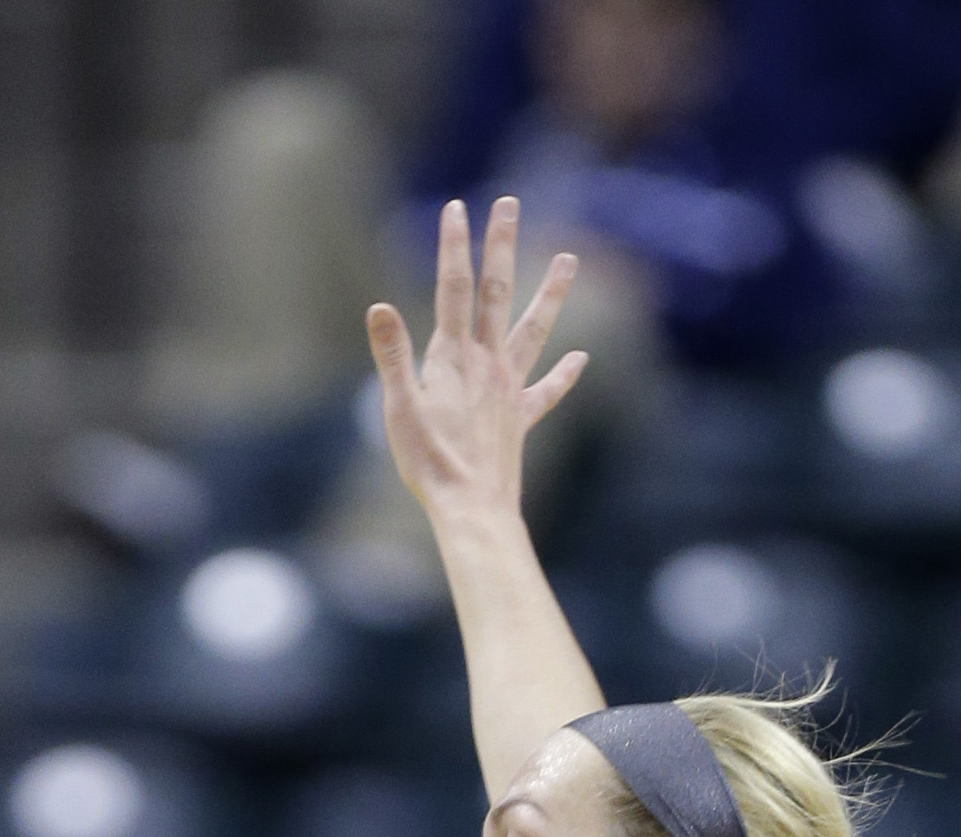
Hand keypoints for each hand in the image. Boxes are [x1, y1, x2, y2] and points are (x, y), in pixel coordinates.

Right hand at [367, 196, 584, 528]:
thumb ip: (392, 356)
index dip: (454, 247)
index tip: (457, 208)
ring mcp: (509, 389)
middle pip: (497, 293)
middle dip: (501, 247)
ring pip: (533, 329)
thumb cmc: (429, 463)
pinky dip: (565, 374)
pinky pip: (547, 391)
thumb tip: (379, 307)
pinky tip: (581, 357)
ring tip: (570, 259)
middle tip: (510, 204)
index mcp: (453, 358)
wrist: (472, 507)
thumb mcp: (398, 408)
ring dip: (550, 293)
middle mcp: (487, 364)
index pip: (453, 289)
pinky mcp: (520, 418)